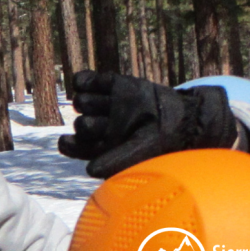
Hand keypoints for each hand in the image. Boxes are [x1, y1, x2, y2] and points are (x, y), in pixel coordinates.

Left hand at [58, 71, 236, 178]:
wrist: (182, 118)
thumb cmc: (161, 142)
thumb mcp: (141, 154)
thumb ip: (116, 162)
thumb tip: (90, 170)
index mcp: (101, 147)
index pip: (75, 146)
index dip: (70, 144)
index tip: (67, 141)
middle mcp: (99, 126)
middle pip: (80, 122)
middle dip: (88, 123)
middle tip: (108, 124)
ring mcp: (103, 105)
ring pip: (81, 101)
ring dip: (89, 102)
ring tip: (111, 104)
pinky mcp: (110, 84)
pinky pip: (85, 80)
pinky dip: (83, 80)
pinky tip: (87, 84)